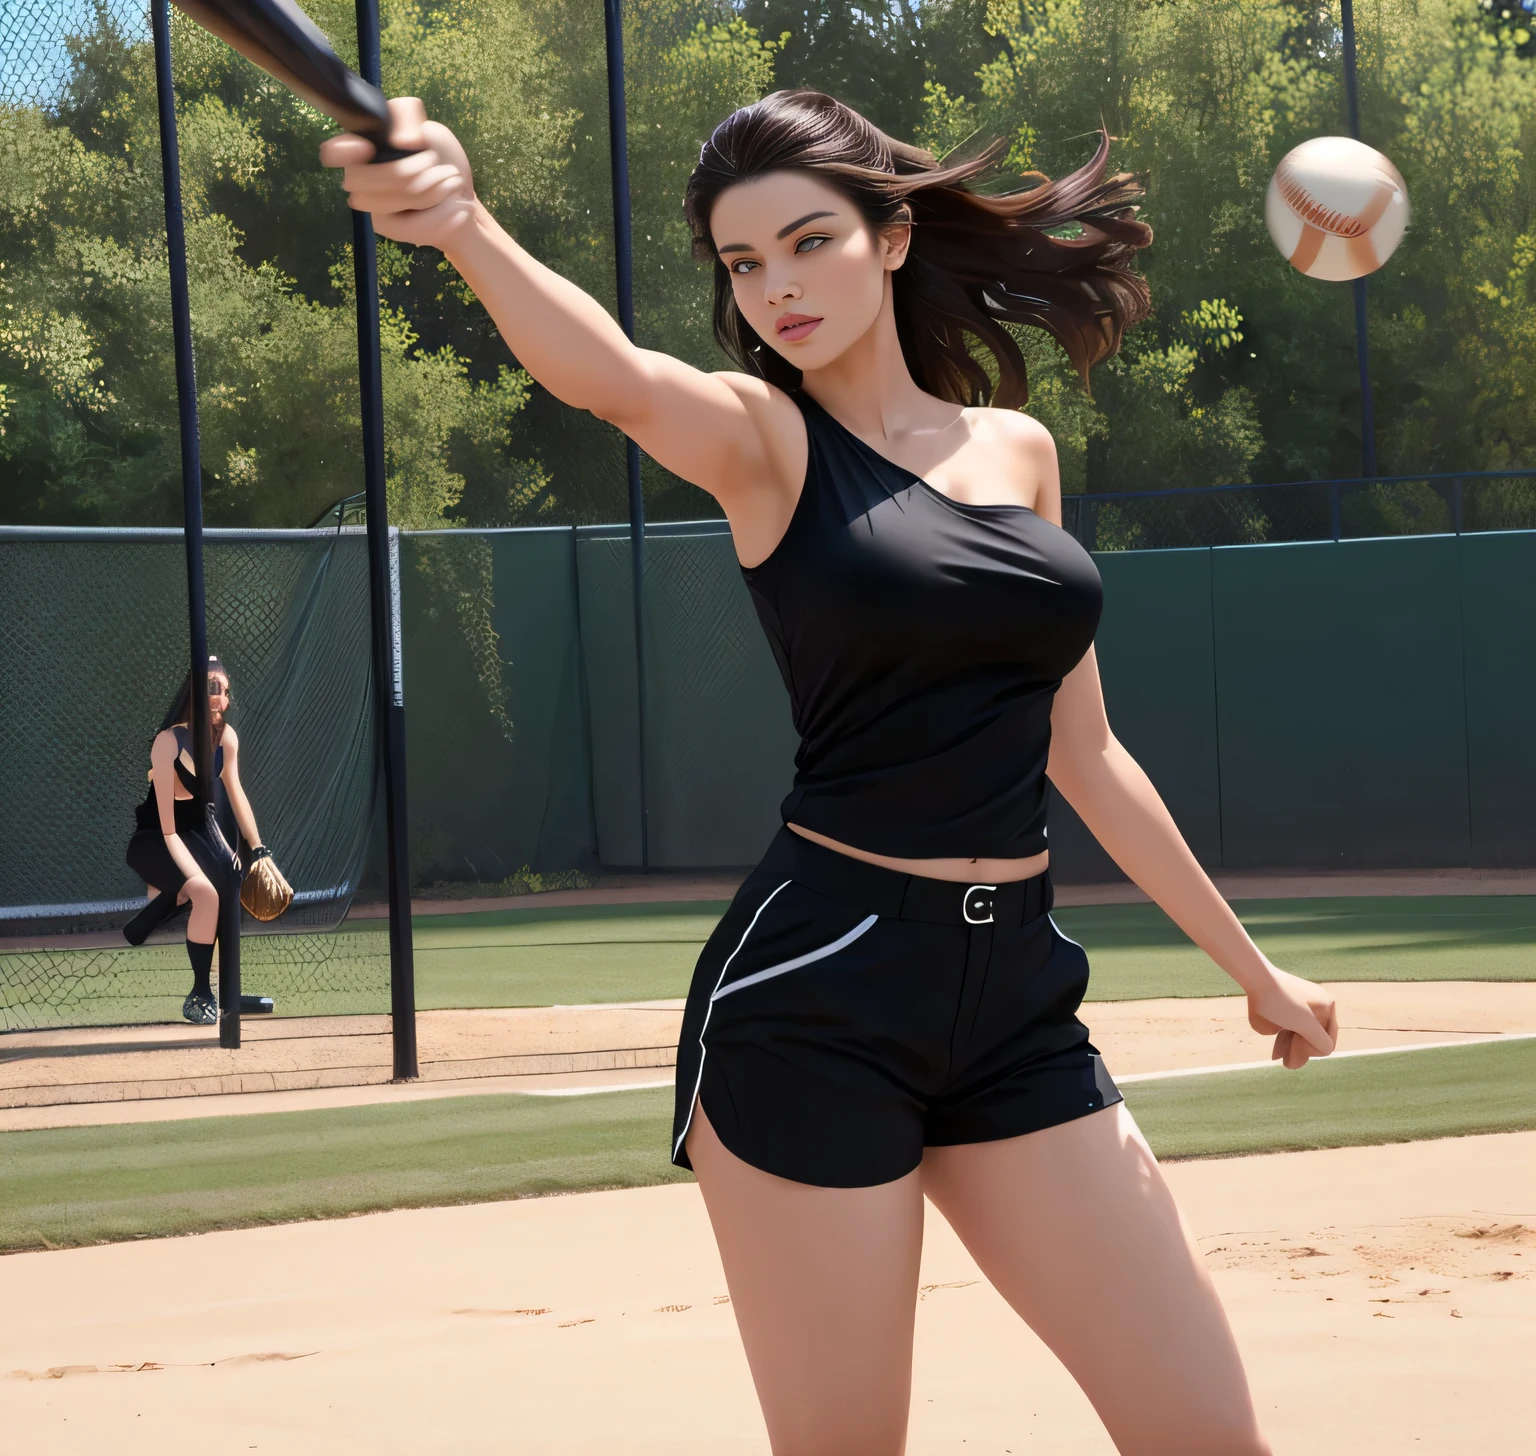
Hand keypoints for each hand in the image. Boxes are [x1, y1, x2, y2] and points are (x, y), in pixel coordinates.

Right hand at [319, 97, 478, 249]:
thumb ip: (409, 118)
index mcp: (362, 146)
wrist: (460, 200)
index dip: (342, 152)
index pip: (333, 151)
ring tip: (453, 183)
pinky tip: (459, 208)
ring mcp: (370, 204)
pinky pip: (411, 227)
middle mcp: (359, 176)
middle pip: (367, 177)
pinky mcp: (386, 227)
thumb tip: (405, 140)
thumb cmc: (440, 161)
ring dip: (434, 191)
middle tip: (444, 169)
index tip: (365, 148)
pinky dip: (442, 215)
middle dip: (410, 171)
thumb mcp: (430, 129)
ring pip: (393, 200)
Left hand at [1246, 964, 1336, 1068]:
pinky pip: (1287, 1028)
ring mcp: (1298, 1007)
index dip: (1313, 1050)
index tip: (1298, 1052)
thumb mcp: (1307, 1025)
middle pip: (1311, 1037)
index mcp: (1327, 1007)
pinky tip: (1277, 1052)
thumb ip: (1321, 1041)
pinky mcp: (1282, 1008)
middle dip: (1300, 1052)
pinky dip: (1283, 1040)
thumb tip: (1325, 1051)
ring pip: (1298, 1035)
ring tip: (1280, 1059)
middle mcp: (1316, 1006)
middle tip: (1288, 1063)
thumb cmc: (1284, 1003)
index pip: (1327, 1040)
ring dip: (1291, 1049)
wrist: (1257, 981)